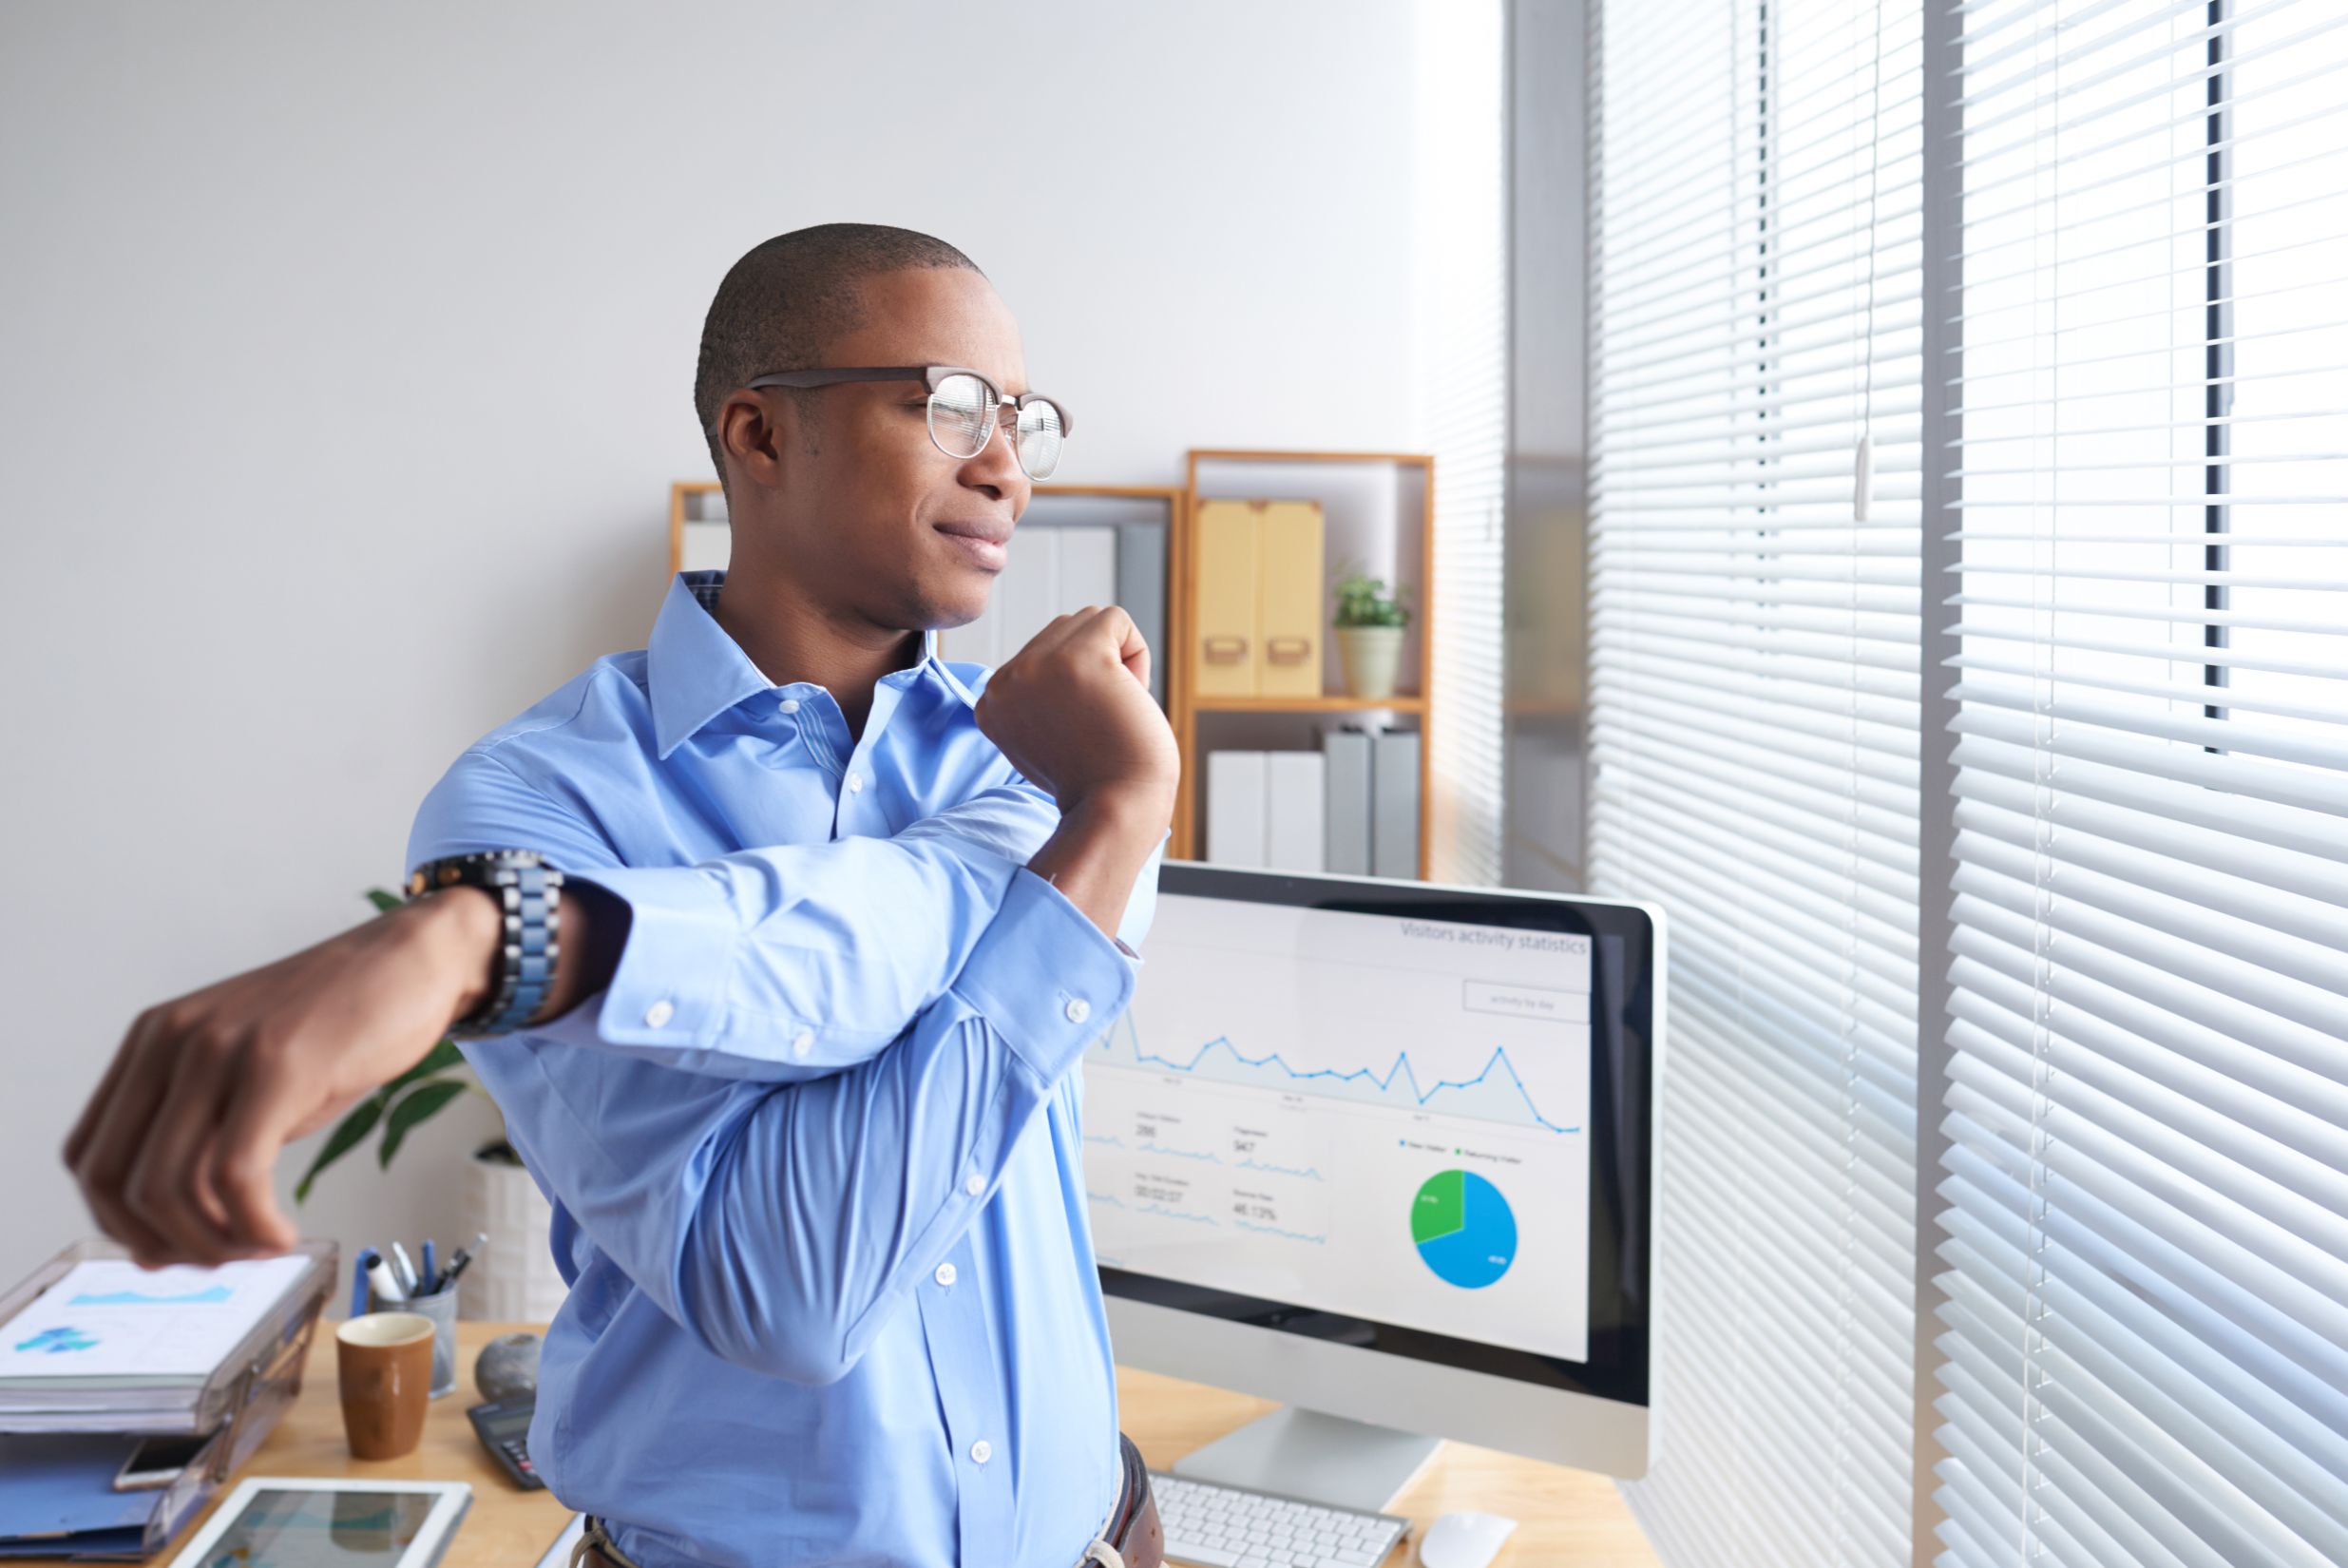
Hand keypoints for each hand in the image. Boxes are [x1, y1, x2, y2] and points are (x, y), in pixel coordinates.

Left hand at [62, 891, 501, 1265]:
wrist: (412, 961)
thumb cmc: (339, 1023)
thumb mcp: (250, 1077)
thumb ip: (205, 1139)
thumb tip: (162, 1242)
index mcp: (153, 1040)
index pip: (88, 1158)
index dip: (120, 1223)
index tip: (174, 1249)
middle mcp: (173, 1040)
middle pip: (118, 1182)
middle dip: (166, 1243)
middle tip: (223, 1259)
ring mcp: (221, 1049)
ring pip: (171, 1188)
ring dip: (214, 1244)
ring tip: (261, 1247)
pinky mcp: (278, 1066)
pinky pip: (237, 1176)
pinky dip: (254, 1227)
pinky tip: (284, 1235)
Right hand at [974, 606, 1179, 819]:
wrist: (1114, 810)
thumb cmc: (1095, 781)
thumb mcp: (1042, 737)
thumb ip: (1037, 698)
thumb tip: (1061, 651)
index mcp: (991, 701)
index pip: (1041, 655)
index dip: (1076, 688)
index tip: (1079, 734)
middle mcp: (1005, 680)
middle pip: (1065, 631)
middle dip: (1097, 668)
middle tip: (1103, 722)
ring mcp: (1037, 665)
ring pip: (1089, 621)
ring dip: (1117, 661)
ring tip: (1114, 709)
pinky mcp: (1079, 657)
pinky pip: (1117, 620)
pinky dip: (1137, 654)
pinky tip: (1129, 697)